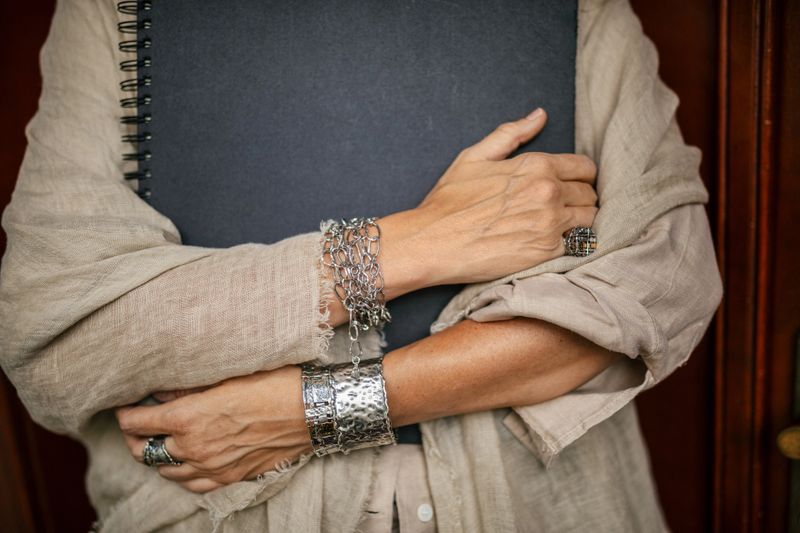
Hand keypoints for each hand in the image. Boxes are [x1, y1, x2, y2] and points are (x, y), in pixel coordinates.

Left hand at [115, 366, 311, 492]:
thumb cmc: (273, 384)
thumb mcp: (227, 375)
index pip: (137, 422)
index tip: (125, 406)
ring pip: (166, 472)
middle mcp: (194, 447)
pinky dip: (182, 474)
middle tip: (137, 425)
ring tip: (160, 441)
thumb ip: (187, 386)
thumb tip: (159, 391)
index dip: (125, 413)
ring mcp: (212, 467)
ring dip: (158, 456)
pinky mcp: (231, 477)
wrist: (311, 411)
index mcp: (188, 417)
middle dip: (134, 438)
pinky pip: (193, 485)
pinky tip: (186, 462)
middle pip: (144, 452)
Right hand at [377, 108, 598, 288]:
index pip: (585, 167)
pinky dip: (571, 244)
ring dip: (579, 221)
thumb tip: (540, 115)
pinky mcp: (547, 252)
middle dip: (578, 198)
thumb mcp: (475, 157)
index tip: (567, 184)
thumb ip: (512, 134)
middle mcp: (549, 193)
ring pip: (590, 220)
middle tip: (560, 207)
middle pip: (590, 193)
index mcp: (537, 166)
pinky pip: (579, 246)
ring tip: (560, 225)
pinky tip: (552, 242)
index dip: (579, 175)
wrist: (433, 242)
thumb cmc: (449, 200)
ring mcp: (550, 224)